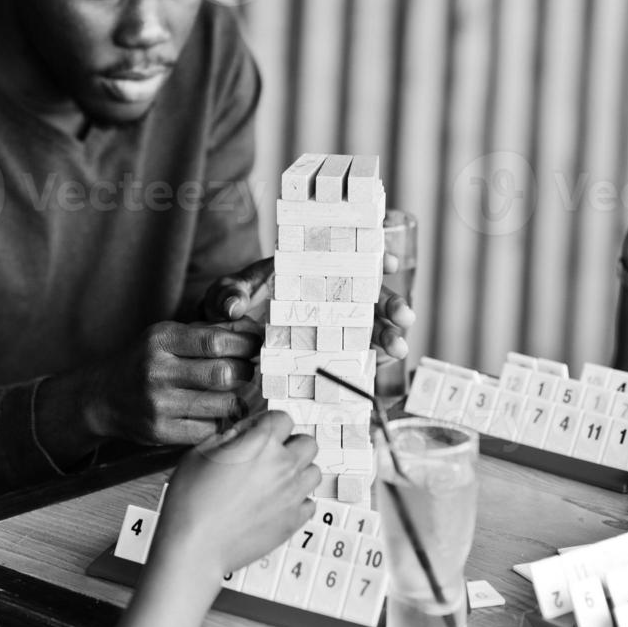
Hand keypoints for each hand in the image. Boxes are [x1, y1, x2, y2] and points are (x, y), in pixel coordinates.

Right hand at [83, 320, 263, 446]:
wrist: (101, 397)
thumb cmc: (144, 361)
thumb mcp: (166, 336)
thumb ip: (207, 332)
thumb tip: (253, 331)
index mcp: (160, 340)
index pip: (216, 340)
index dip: (246, 344)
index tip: (258, 346)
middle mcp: (157, 371)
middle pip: (223, 373)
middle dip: (247, 371)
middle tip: (250, 371)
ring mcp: (158, 404)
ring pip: (222, 404)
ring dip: (239, 399)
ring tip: (239, 394)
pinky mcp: (160, 431)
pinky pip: (208, 429)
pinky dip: (222, 421)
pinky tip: (221, 414)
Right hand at [152, 410, 320, 581]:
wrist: (195, 547)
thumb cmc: (190, 502)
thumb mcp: (199, 455)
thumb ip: (226, 438)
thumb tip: (241, 434)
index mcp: (261, 444)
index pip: (283, 418)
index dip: (269, 423)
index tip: (258, 432)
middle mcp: (283, 466)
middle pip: (308, 443)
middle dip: (291, 445)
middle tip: (272, 455)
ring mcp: (292, 495)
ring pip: (314, 473)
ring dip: (299, 472)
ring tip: (276, 480)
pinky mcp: (293, 521)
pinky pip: (309, 503)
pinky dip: (297, 502)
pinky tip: (277, 504)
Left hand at [203, 257, 415, 360]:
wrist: (222, 336)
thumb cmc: (229, 303)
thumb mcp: (225, 291)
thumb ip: (229, 294)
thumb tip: (234, 306)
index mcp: (310, 271)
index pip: (347, 260)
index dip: (372, 259)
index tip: (390, 263)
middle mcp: (328, 297)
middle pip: (369, 297)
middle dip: (392, 305)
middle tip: (405, 319)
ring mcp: (330, 327)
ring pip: (369, 328)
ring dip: (388, 336)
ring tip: (399, 349)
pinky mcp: (326, 353)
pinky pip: (354, 355)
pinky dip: (370, 361)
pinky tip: (381, 367)